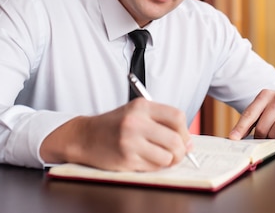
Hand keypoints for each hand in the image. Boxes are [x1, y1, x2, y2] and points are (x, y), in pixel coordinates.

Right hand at [40, 98, 192, 171]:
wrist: (85, 136)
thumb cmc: (114, 125)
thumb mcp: (136, 114)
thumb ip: (161, 123)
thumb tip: (189, 144)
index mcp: (141, 106)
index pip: (177, 117)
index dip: (184, 131)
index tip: (182, 138)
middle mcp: (135, 122)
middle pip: (175, 140)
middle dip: (181, 150)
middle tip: (177, 153)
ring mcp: (130, 141)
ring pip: (167, 157)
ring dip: (168, 161)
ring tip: (159, 157)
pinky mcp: (126, 159)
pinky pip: (154, 167)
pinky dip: (155, 166)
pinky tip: (146, 160)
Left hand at [228, 89, 274, 143]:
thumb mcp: (263, 106)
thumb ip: (250, 119)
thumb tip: (236, 136)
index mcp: (264, 95)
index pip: (249, 114)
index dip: (240, 128)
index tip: (233, 138)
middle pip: (261, 129)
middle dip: (260, 136)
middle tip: (262, 135)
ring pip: (274, 136)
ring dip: (273, 139)